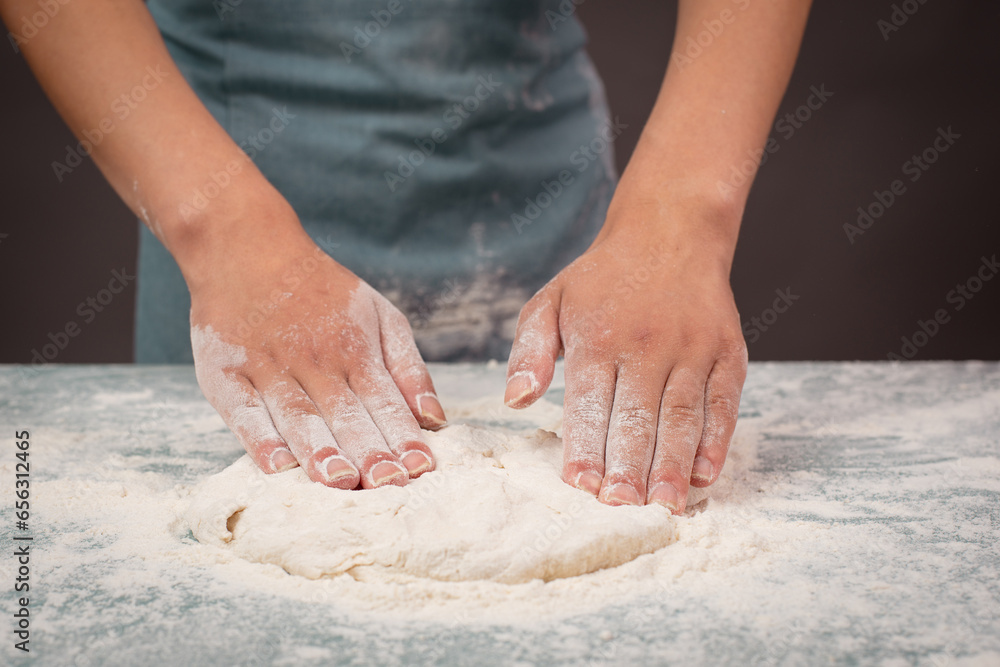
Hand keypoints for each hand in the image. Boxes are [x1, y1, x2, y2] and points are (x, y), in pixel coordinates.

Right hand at [189, 230, 446, 488]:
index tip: (422, 470)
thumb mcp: (380, 315)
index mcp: (356, 350)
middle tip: (389, 485)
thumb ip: (409, 368)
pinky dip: (258, 438)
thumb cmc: (322, 292)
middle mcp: (315, 361)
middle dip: (369, 451)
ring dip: (320, 450)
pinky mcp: (224, 373)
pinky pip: (242, 411)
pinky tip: (276, 466)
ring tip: (341, 482)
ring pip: (298, 415)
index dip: (403, 437)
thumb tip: (435, 418)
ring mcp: (268, 367)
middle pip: (345, 414)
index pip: (385, 402)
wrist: (248, 249)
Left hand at [504, 211, 746, 512]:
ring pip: (681, 415)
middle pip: (637, 416)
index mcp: (598, 337)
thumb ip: (528, 351)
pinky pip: (724, 402)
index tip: (580, 487)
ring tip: (663, 506)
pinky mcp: (727, 352)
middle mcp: (646, 344)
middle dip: (628, 467)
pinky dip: (717, 440)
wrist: (669, 232)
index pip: (589, 404)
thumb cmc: (600, 280)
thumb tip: (517, 400)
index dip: (586, 447)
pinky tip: (706, 473)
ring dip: (673, 464)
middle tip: (621, 508)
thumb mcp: (548, 301)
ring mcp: (691, 348)